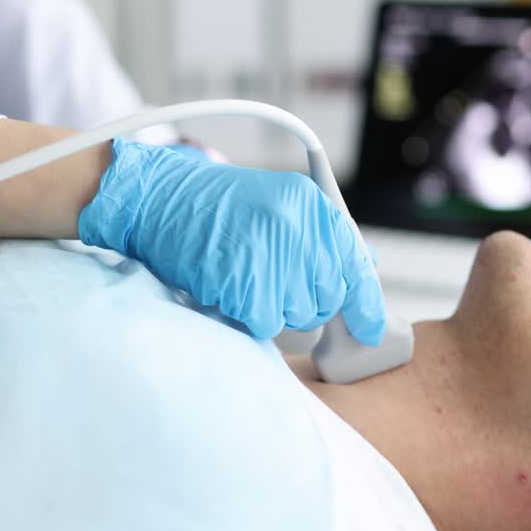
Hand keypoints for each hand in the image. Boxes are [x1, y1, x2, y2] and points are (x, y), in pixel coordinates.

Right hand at [77, 139, 385, 343]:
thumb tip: (363, 270)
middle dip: (305, 302)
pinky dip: (248, 315)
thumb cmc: (215, 210)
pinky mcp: (247, 282)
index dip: (366, 304)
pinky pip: (266, 323)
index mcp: (312, 206)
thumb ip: (319, 236)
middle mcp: (299, 227)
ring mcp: (273, 255)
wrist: (160, 201)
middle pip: (328, 298)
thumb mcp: (278, 205)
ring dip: (273, 308)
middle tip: (271, 284)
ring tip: (244, 276)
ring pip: (299, 315)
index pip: (356, 265)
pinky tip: (229, 287)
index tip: (371, 329)